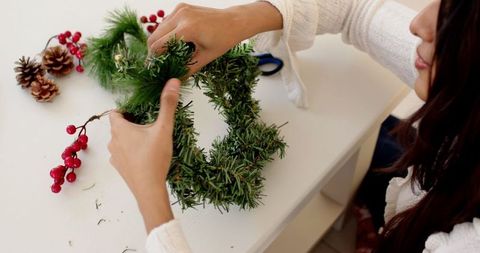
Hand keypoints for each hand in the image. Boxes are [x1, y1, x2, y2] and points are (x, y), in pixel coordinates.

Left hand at [108, 78, 180, 232]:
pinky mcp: (120, 168)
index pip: (115, 112)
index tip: (142, 112)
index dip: (127, 110)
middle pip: (119, 126)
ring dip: (131, 138)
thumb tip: (173, 81)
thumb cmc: (155, 157)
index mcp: (120, 129)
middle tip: (150, 125)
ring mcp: (115, 156)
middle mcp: (113, 141)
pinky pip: (123, 154)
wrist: (149, 190)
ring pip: (120, 141)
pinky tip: (146, 156)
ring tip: (150, 141)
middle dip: (132, 123)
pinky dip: (131, 152)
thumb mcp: (163, 129)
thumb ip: (168, 104)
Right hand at [147, 2, 282, 74]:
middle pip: (154, 35)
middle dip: (153, 50)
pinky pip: (167, 21)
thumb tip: (174, 81)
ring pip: (159, 28)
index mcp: (187, 28)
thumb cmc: (224, 39)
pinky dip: (166, 32)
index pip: (158, 44)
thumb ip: (188, 69)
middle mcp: (181, 15)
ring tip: (165, 54)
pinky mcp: (181, 7)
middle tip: (156, 63)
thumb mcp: (206, 57)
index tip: (152, 68)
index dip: (153, 58)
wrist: (234, 21)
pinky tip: (173, 42)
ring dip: (159, 41)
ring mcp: (180, 9)